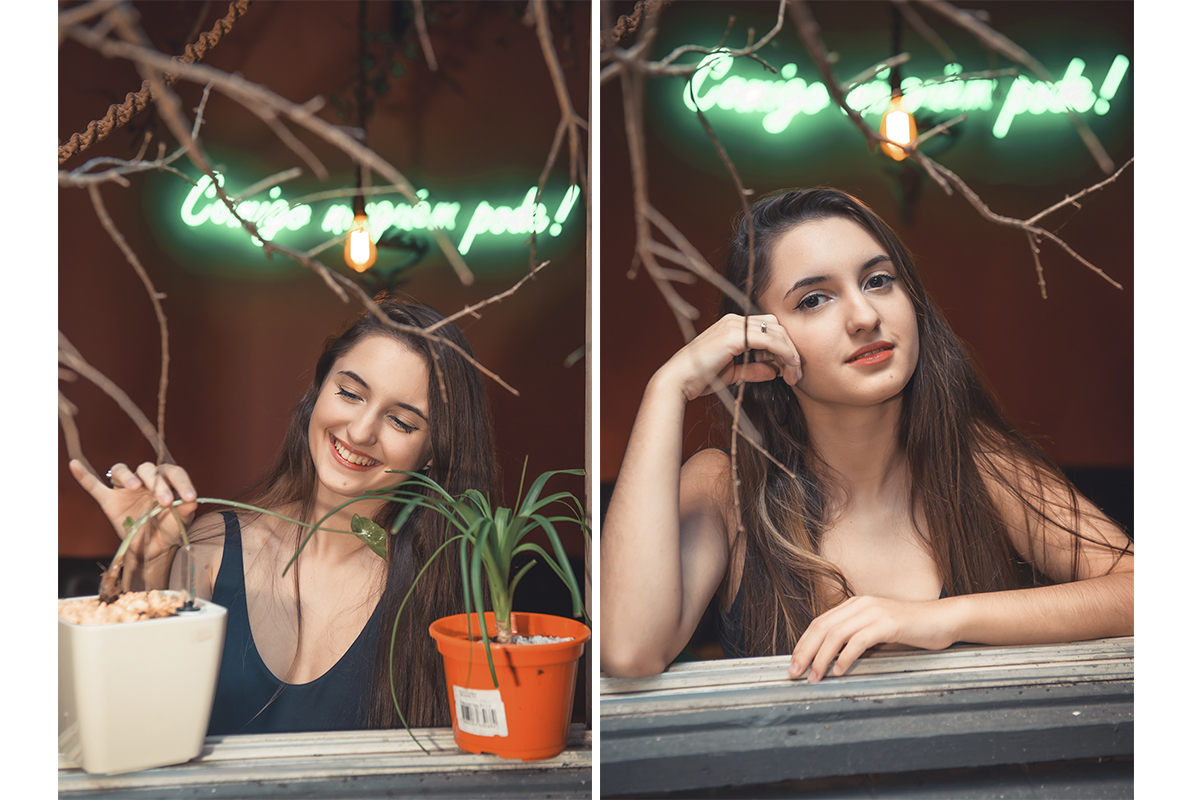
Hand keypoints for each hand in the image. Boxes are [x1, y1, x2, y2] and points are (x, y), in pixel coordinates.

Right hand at [68, 459, 198, 559]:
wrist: (153, 549)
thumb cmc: (169, 530)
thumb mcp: (182, 522)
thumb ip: (185, 511)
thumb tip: (191, 502)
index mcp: (166, 481)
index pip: (173, 473)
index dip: (182, 483)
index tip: (189, 497)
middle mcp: (145, 480)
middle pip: (148, 469)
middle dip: (157, 483)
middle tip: (163, 501)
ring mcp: (125, 489)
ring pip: (121, 470)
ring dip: (127, 475)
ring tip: (135, 486)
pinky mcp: (109, 500)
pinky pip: (94, 485)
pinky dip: (83, 475)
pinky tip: (74, 465)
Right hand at [659, 314, 801, 401]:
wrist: (679, 381)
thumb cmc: (699, 378)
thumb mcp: (733, 373)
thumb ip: (753, 369)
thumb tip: (774, 371)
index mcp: (732, 326)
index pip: (767, 329)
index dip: (782, 347)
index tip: (789, 370)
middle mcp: (734, 320)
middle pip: (776, 327)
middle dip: (791, 349)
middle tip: (797, 373)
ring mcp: (734, 325)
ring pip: (776, 332)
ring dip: (790, 353)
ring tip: (794, 375)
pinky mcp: (735, 335)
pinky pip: (770, 341)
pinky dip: (783, 353)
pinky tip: (788, 368)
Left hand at [788, 596, 956, 681]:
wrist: (942, 620)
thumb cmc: (910, 631)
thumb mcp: (877, 633)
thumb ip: (856, 640)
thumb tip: (831, 661)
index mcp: (854, 605)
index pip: (819, 623)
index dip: (803, 644)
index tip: (793, 664)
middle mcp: (860, 605)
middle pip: (822, 628)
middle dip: (805, 652)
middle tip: (795, 673)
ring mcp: (874, 612)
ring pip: (836, 634)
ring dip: (822, 658)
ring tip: (815, 677)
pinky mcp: (888, 623)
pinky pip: (859, 640)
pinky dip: (846, 657)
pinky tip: (840, 671)